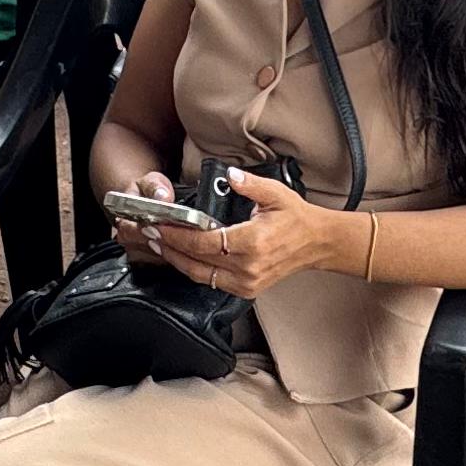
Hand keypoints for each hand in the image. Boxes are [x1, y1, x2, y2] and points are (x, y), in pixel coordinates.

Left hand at [121, 168, 339, 299]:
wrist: (316, 244)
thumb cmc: (296, 218)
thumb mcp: (276, 194)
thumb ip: (250, 185)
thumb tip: (231, 176)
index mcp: (253, 243)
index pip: (205, 242)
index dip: (179, 236)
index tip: (160, 226)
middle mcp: (247, 267)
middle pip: (196, 261)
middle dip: (169, 247)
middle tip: (149, 233)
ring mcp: (247, 283)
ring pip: (200, 275)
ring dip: (177, 260)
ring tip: (159, 244)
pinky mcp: (246, 290)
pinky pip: (210, 281)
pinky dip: (192, 269)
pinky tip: (180, 255)